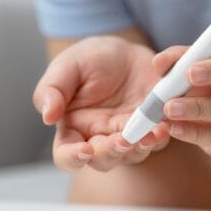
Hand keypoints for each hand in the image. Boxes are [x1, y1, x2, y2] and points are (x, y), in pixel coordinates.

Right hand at [33, 36, 168, 171]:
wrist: (120, 51)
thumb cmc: (87, 61)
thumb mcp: (65, 67)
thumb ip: (51, 90)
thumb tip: (47, 116)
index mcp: (73, 129)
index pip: (66, 155)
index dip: (73, 158)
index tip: (84, 150)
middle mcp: (100, 137)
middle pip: (103, 160)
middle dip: (113, 152)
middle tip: (122, 139)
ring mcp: (127, 134)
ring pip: (133, 154)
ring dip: (141, 147)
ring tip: (150, 132)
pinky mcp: (151, 126)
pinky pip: (158, 138)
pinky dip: (161, 135)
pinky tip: (163, 125)